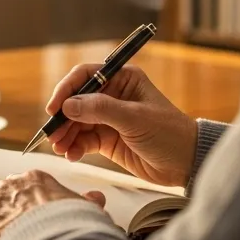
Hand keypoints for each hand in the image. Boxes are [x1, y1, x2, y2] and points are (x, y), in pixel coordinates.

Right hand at [44, 64, 197, 186]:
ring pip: (77, 122)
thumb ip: (100, 109)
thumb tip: (68, 105)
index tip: (54, 107)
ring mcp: (109, 118)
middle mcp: (114, 96)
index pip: (86, 76)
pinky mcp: (108, 140)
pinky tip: (71, 154)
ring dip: (66, 134)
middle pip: (77, 101)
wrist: (186, 164)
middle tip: (52, 133)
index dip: (66, 90)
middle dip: (63, 117)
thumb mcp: (135, 118)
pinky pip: (84, 140)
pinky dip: (74, 147)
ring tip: (60, 147)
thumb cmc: (169, 133)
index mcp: (123, 79)